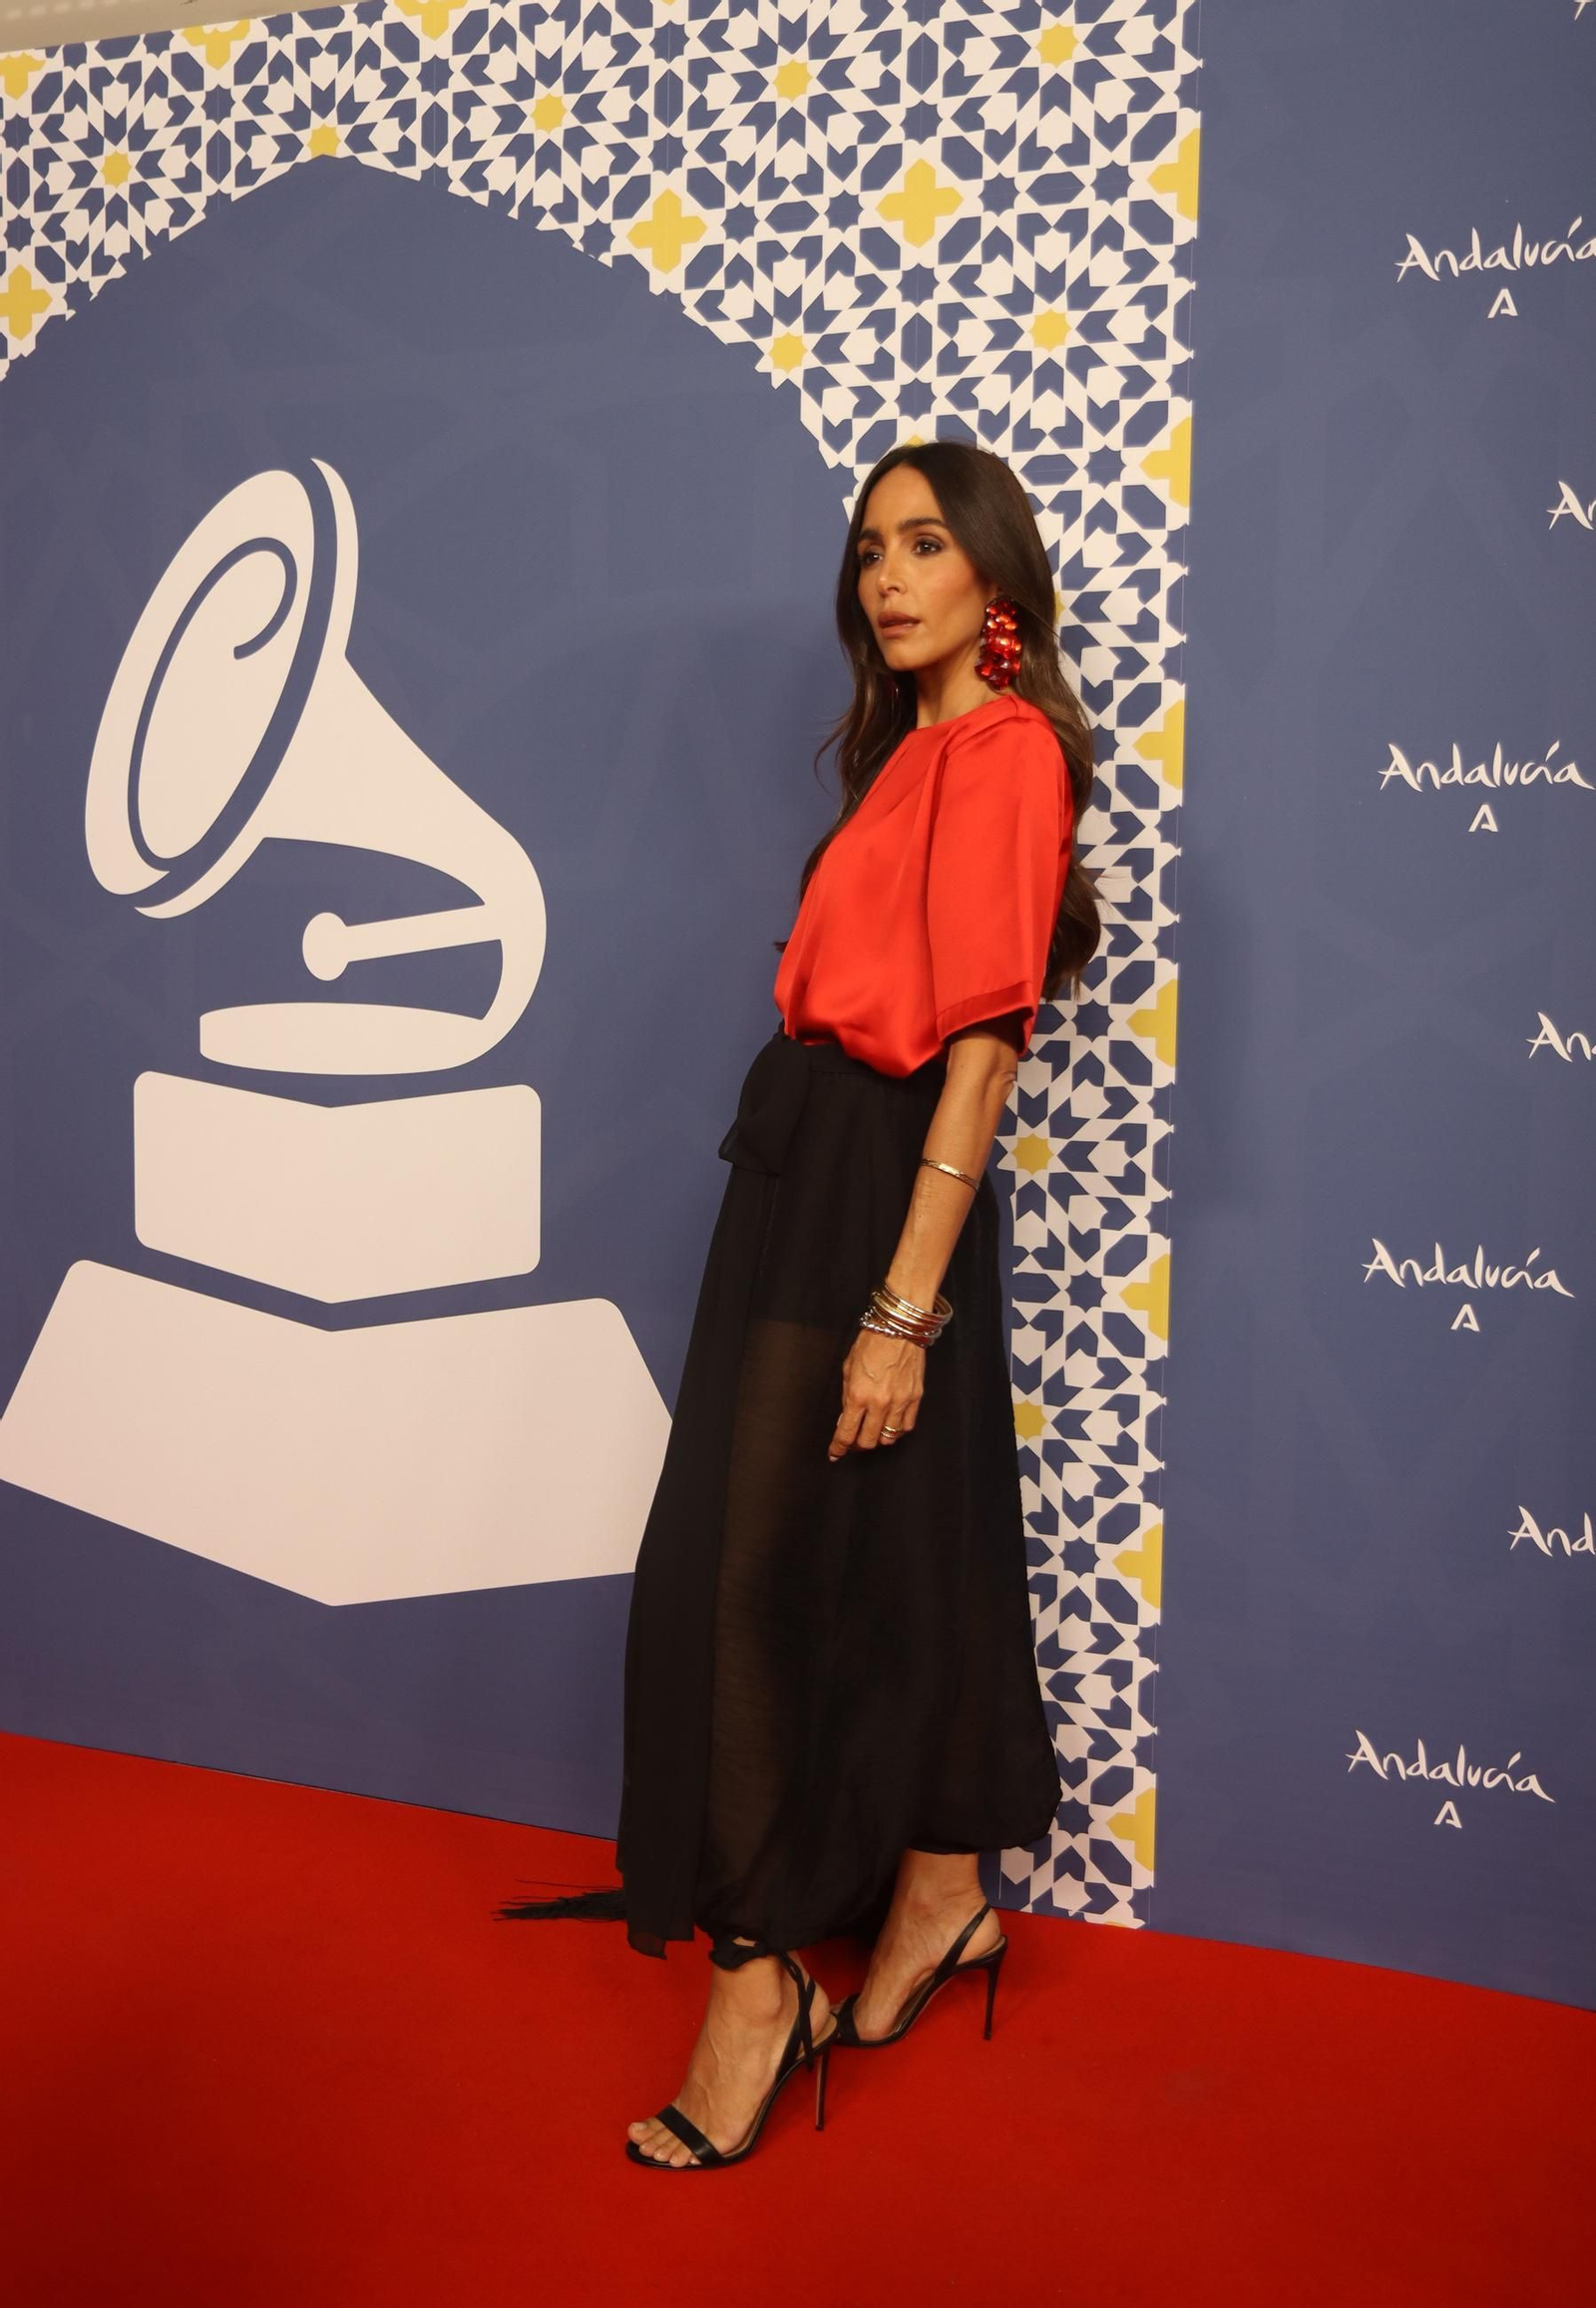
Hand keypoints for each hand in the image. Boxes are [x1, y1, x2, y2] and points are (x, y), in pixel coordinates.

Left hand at [828, 1326, 923, 1459]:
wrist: (898, 1328)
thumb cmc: (871, 1343)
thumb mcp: (848, 1370)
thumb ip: (847, 1398)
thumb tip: (845, 1420)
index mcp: (859, 1395)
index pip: (846, 1433)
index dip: (838, 1448)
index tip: (835, 1453)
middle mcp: (880, 1403)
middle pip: (867, 1442)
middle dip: (856, 1445)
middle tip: (852, 1440)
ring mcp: (900, 1402)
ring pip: (888, 1438)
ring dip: (877, 1438)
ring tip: (871, 1430)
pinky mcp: (915, 1398)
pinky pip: (906, 1426)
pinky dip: (896, 1430)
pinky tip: (889, 1423)